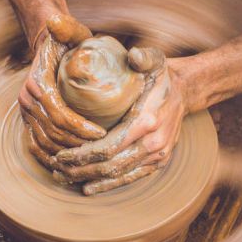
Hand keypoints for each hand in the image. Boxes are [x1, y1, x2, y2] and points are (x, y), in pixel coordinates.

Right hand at [19, 14, 106, 167]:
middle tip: (102, 149)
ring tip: (91, 157)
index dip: (80, 128)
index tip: (102, 133)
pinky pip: (35, 146)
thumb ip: (68, 27)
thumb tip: (56, 20)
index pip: (59, 114)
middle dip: (78, 145)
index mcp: (37, 84)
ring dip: (67, 153)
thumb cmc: (65, 40)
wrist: (47, 46)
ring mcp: (25, 112)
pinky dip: (50, 158)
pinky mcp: (28, 121)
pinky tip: (69, 165)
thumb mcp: (70, 31)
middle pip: (53, 133)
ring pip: (45, 143)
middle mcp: (26, 100)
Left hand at [52, 48, 188, 194]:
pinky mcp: (158, 163)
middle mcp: (154, 143)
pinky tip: (89, 187)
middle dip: (80, 170)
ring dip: (90, 179)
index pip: (109, 147)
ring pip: (118, 175)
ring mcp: (157, 156)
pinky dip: (109, 185)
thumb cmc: (162, 76)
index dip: (82, 154)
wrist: (185, 92)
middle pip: (110, 165)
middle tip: (56, 168)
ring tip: (65, 177)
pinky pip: (131, 178)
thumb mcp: (155, 60)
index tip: (60, 154)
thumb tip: (133, 54)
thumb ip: (143, 57)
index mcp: (147, 121)